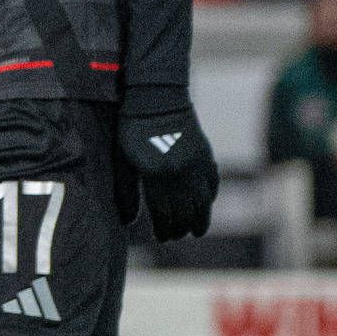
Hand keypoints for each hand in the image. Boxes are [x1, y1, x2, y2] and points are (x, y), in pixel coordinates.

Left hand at [115, 91, 219, 241]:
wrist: (156, 98)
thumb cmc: (131, 130)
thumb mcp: (123, 161)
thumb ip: (126, 192)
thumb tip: (128, 222)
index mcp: (157, 175)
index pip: (165, 212)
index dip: (165, 228)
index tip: (163, 238)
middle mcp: (181, 172)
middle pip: (186, 209)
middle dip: (182, 227)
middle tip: (177, 237)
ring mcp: (196, 163)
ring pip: (204, 199)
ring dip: (201, 217)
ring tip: (197, 230)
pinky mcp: (205, 153)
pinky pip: (212, 181)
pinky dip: (211, 195)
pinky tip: (207, 203)